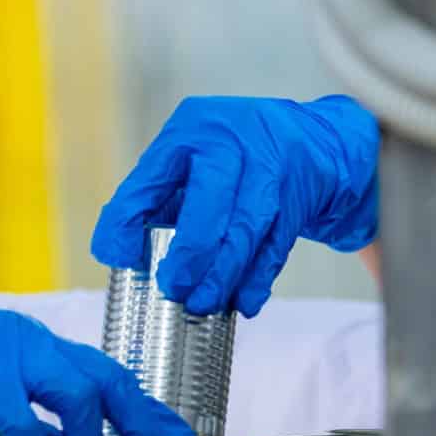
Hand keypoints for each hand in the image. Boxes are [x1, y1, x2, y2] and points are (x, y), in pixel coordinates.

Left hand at [91, 95, 378, 316]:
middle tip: (173, 288)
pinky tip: (244, 302)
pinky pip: (278, 242)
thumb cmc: (237, 158)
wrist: (318, 139)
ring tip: (202, 304)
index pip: (150, 178)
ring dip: (224, 274)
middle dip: (191, 252)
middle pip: (211, 198)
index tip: (117, 257)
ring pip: (248, 226)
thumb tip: (123, 256)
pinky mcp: (303, 191)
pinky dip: (258, 277)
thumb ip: (159, 201)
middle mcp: (233, 139)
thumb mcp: (194, 161)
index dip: (128, 220)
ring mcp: (274, 163)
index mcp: (190, 130)